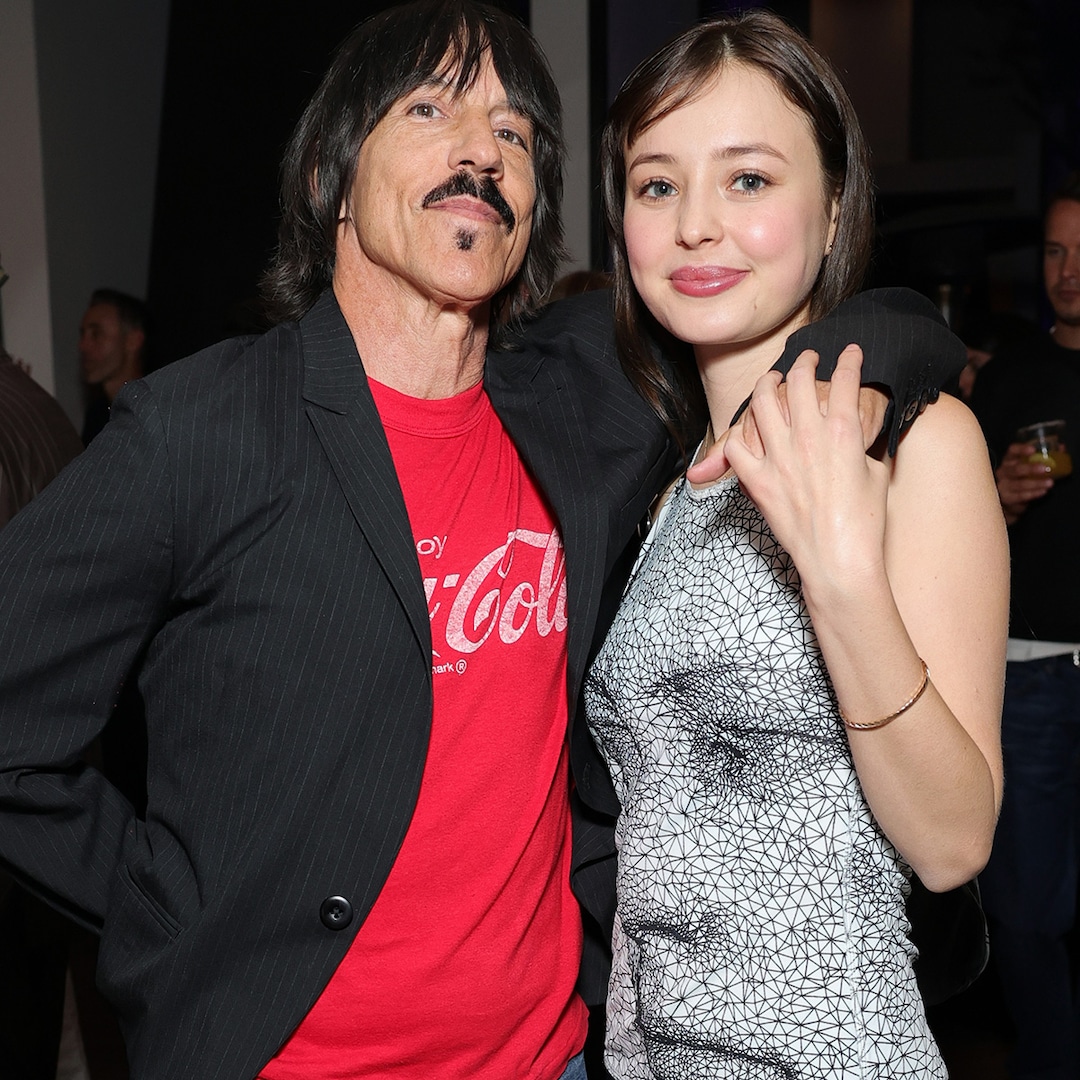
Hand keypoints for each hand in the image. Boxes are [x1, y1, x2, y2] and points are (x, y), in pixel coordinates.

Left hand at [722, 345, 890, 592]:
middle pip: (799, 380)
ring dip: (766, 384)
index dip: (851, 360)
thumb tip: (857, 438)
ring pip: (761, 403)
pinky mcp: (758, 482)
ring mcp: (779, 459)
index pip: (846, 380)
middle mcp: (808, 439)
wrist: (840, 562)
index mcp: (844, 433)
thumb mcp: (876, 474)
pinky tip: (746, 432)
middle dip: (805, 361)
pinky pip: (736, 447)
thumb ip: (862, 448)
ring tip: (772, 379)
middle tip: (808, 358)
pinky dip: (739, 436)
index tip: (851, 351)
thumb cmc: (865, 523)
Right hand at [995, 441, 1053, 523]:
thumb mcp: (1029, 466)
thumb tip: (1061, 447)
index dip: (1021, 449)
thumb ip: (1044, 457)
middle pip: (1015, 469)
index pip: (1012, 451)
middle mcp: (1003, 472)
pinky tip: (1043, 491)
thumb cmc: (1021, 478)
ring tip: (1049, 483)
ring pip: (1019, 484)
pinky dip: (1033, 493)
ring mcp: (1004, 485)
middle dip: (1030, 468)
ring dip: (1036, 483)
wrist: (1008, 498)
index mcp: (1009, 460)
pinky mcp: (1007, 498)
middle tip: (1044, 468)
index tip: (1032, 449)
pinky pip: (1021, 496)